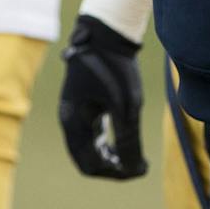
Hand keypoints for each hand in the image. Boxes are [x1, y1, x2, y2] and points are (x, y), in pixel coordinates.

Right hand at [58, 15, 147, 179]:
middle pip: (87, 160)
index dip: (116, 173)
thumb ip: (129, 139)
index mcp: (73, 122)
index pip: (90, 164)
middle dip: (113, 168)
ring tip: (134, 159)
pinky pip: (92, 135)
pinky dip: (108, 143)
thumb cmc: (116, 68)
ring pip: (90, 149)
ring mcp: (75, 113)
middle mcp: (69, 121)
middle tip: (138, 167)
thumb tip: (135, 171)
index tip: (140, 170)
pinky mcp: (84, 106)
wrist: (107, 35)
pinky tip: (125, 144)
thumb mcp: (127, 105)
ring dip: (111, 157)